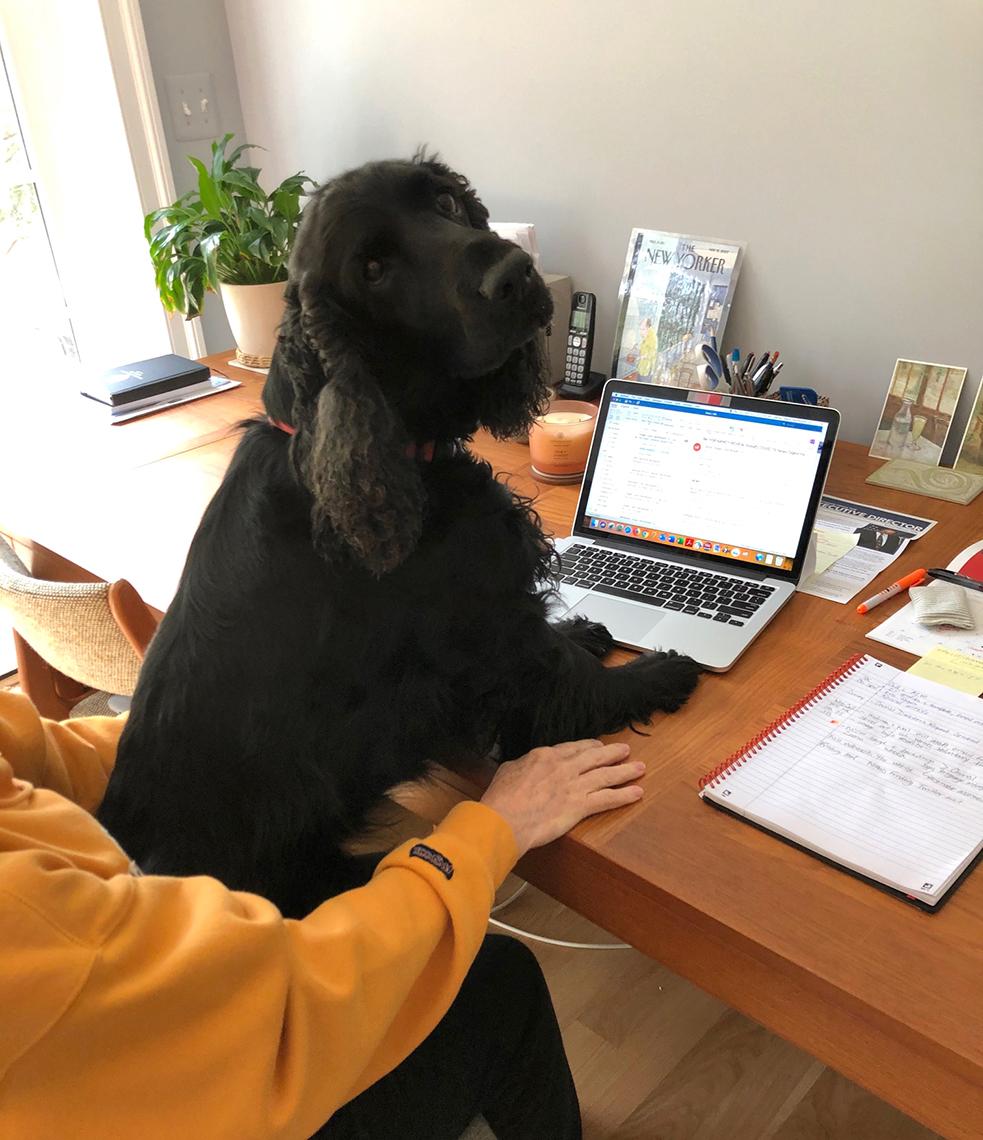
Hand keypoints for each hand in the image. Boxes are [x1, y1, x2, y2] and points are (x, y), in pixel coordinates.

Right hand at [480, 740, 643, 856]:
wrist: (505, 818)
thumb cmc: (500, 798)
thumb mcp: (508, 770)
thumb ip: (523, 765)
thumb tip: (525, 766)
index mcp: (545, 755)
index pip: (573, 748)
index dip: (588, 746)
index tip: (597, 746)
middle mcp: (564, 767)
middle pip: (594, 756)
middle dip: (612, 753)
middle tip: (625, 751)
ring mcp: (574, 785)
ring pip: (606, 775)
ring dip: (625, 771)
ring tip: (639, 768)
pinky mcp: (580, 806)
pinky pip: (608, 799)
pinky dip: (624, 795)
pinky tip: (637, 792)